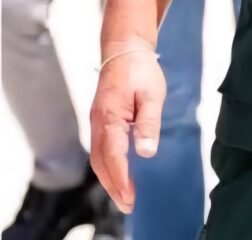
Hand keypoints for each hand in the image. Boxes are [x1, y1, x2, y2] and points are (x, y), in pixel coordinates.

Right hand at [90, 47, 165, 213]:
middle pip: (101, 162)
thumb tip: (146, 153)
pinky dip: (107, 166)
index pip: (113, 155)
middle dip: (113, 186)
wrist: (124, 49)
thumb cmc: (140, 69)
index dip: (121, 179)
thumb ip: (148, 122)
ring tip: (124, 196)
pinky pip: (100, 149)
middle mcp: (98, 122)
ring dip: (109, 179)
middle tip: (128, 205)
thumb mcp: (152, 93)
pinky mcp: (100, 119)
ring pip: (98, 158)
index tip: (130, 197)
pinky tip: (119, 173)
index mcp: (110, 116)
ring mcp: (96, 121)